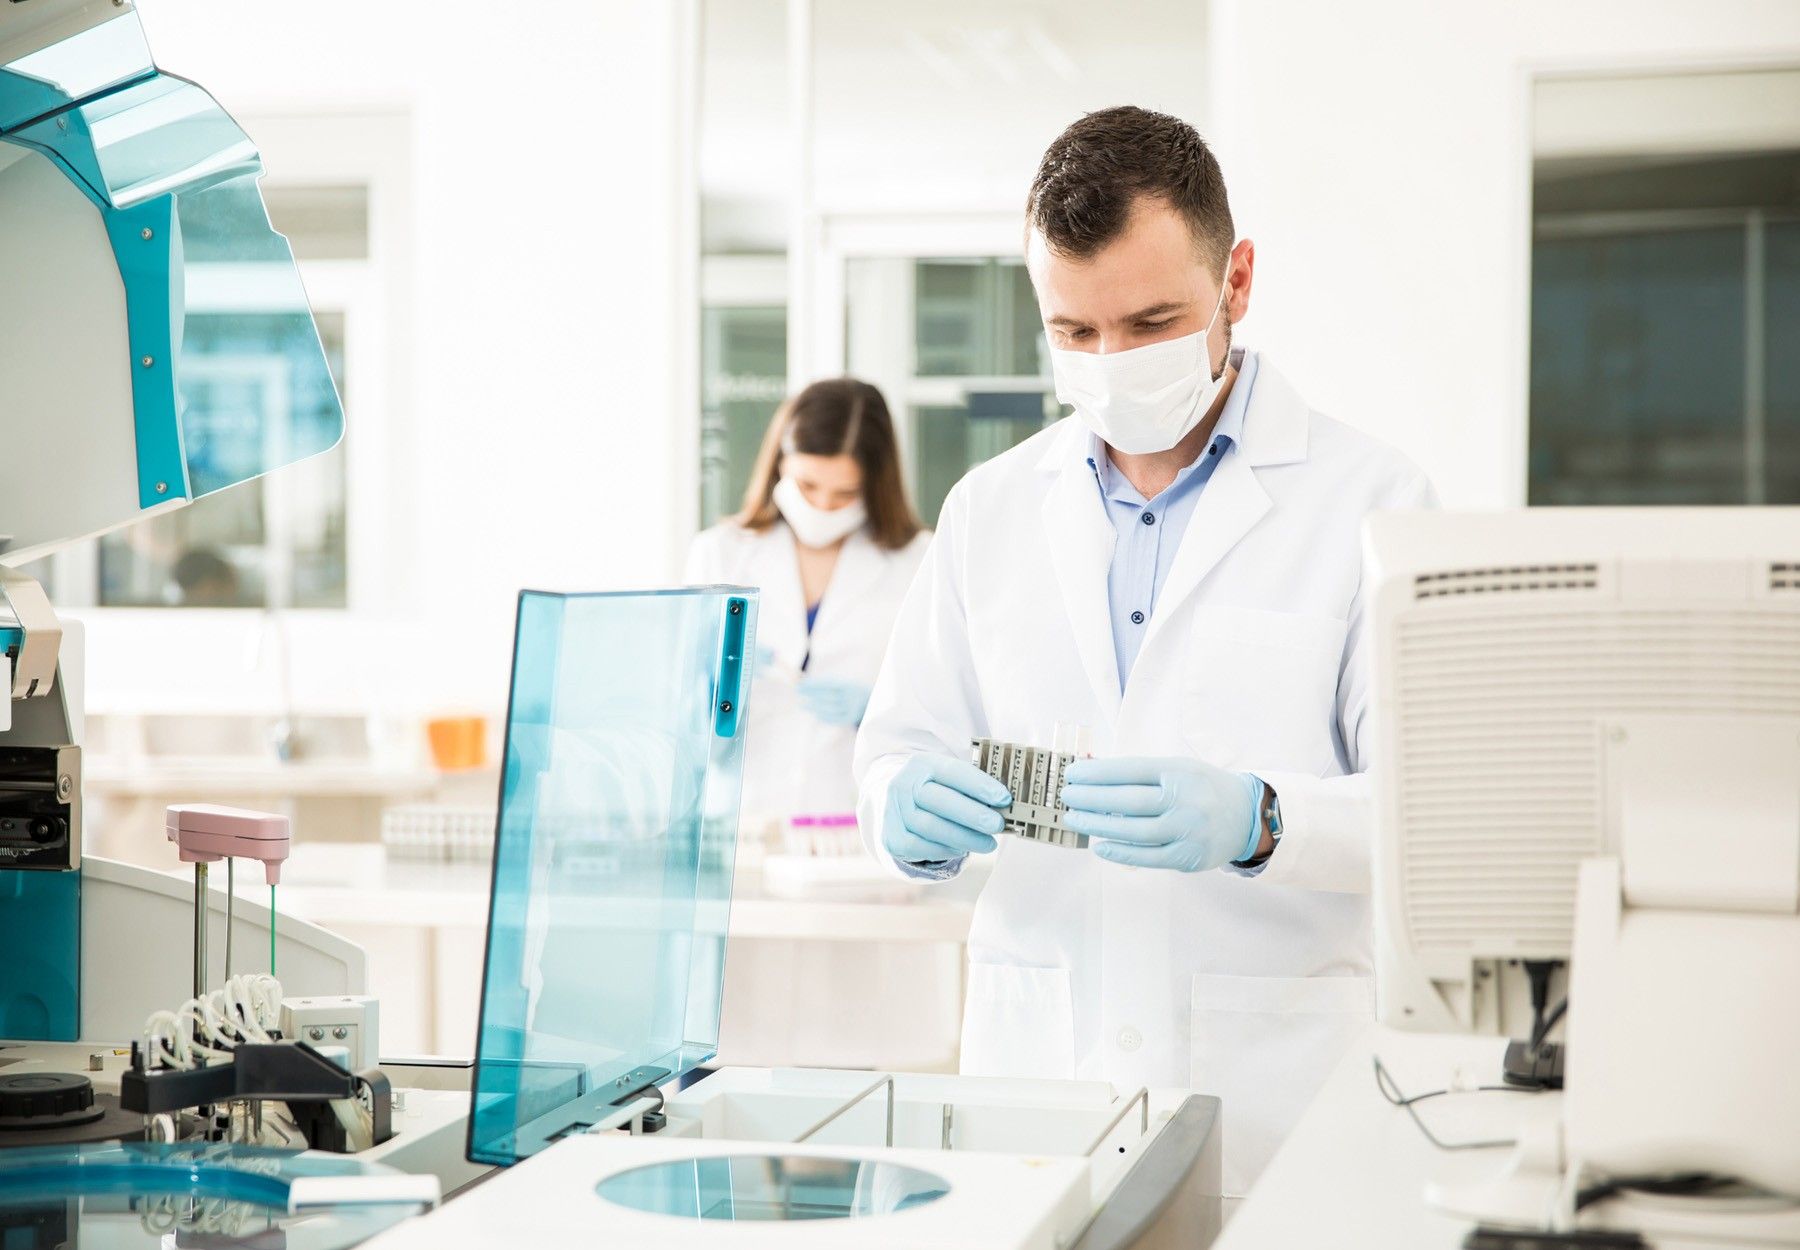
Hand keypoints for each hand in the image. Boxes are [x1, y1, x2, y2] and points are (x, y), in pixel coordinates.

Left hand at [798, 676, 871, 726]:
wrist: (875, 704)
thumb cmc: (852, 691)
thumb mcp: (844, 685)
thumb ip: (828, 685)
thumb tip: (807, 683)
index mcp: (850, 685)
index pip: (830, 683)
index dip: (815, 684)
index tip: (802, 683)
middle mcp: (853, 696)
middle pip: (828, 695)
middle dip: (812, 693)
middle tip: (798, 691)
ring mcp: (853, 709)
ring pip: (831, 708)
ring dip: (815, 706)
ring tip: (803, 704)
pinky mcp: (851, 719)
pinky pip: (835, 719)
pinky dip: (823, 716)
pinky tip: (814, 713)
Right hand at [882, 754, 1011, 865]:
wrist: (901, 805)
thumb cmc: (938, 791)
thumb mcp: (951, 781)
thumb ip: (973, 788)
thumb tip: (1004, 805)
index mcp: (922, 764)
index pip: (952, 772)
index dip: (979, 785)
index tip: (1003, 798)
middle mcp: (903, 784)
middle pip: (940, 801)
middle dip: (972, 815)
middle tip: (997, 825)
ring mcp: (893, 811)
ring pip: (931, 827)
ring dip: (964, 837)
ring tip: (988, 843)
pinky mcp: (892, 837)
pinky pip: (920, 847)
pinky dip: (945, 850)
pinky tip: (962, 848)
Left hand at [1061, 756, 1261, 871]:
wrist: (1248, 817)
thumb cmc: (1203, 789)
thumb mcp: (1178, 769)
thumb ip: (1141, 773)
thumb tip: (1092, 773)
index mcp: (1180, 772)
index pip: (1130, 770)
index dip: (1097, 773)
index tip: (1072, 773)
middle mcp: (1185, 800)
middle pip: (1128, 800)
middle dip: (1090, 798)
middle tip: (1067, 795)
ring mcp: (1187, 831)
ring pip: (1133, 831)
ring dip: (1097, 825)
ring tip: (1074, 818)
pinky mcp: (1187, 857)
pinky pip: (1147, 857)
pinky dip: (1119, 853)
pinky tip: (1098, 845)